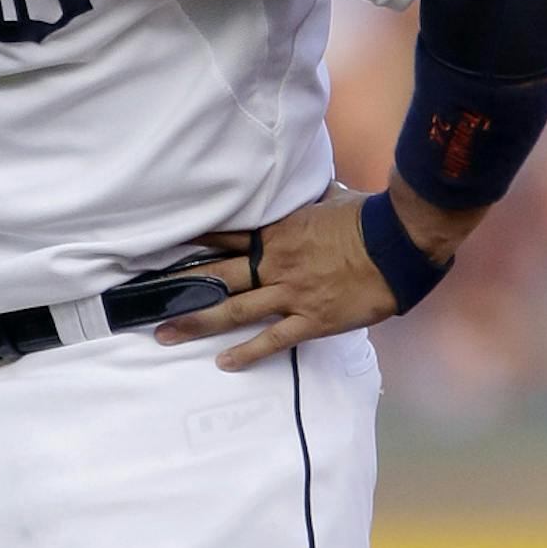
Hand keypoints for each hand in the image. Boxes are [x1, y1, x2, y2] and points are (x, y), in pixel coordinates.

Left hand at [156, 179, 461, 373]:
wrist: (400, 242)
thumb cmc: (368, 217)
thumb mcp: (331, 199)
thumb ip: (309, 200)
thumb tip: (307, 185)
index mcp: (277, 232)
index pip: (224, 237)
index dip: (192, 244)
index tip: (161, 250)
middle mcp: (275, 263)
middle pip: (217, 275)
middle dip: (179, 287)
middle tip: (145, 298)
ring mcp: (291, 293)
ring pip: (234, 309)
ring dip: (197, 321)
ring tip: (165, 334)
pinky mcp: (312, 319)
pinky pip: (273, 339)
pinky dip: (247, 352)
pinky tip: (223, 362)